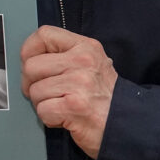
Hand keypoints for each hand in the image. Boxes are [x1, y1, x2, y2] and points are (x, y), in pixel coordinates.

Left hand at [21, 25, 117, 159]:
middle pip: (31, 66)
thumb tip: (30, 56)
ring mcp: (79, 84)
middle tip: (45, 93)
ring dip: (42, 104)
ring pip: (34, 91)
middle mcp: (83, 62)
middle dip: (31, 84)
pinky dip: (49, 118)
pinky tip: (64, 118)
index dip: (29, 50)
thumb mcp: (92, 63)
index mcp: (85, 47)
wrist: (129, 124)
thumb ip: (66, 54)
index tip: (30, 64)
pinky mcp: (74, 107)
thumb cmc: (105, 96)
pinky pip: (43, 110)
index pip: (44, 34)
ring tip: (61, 106)